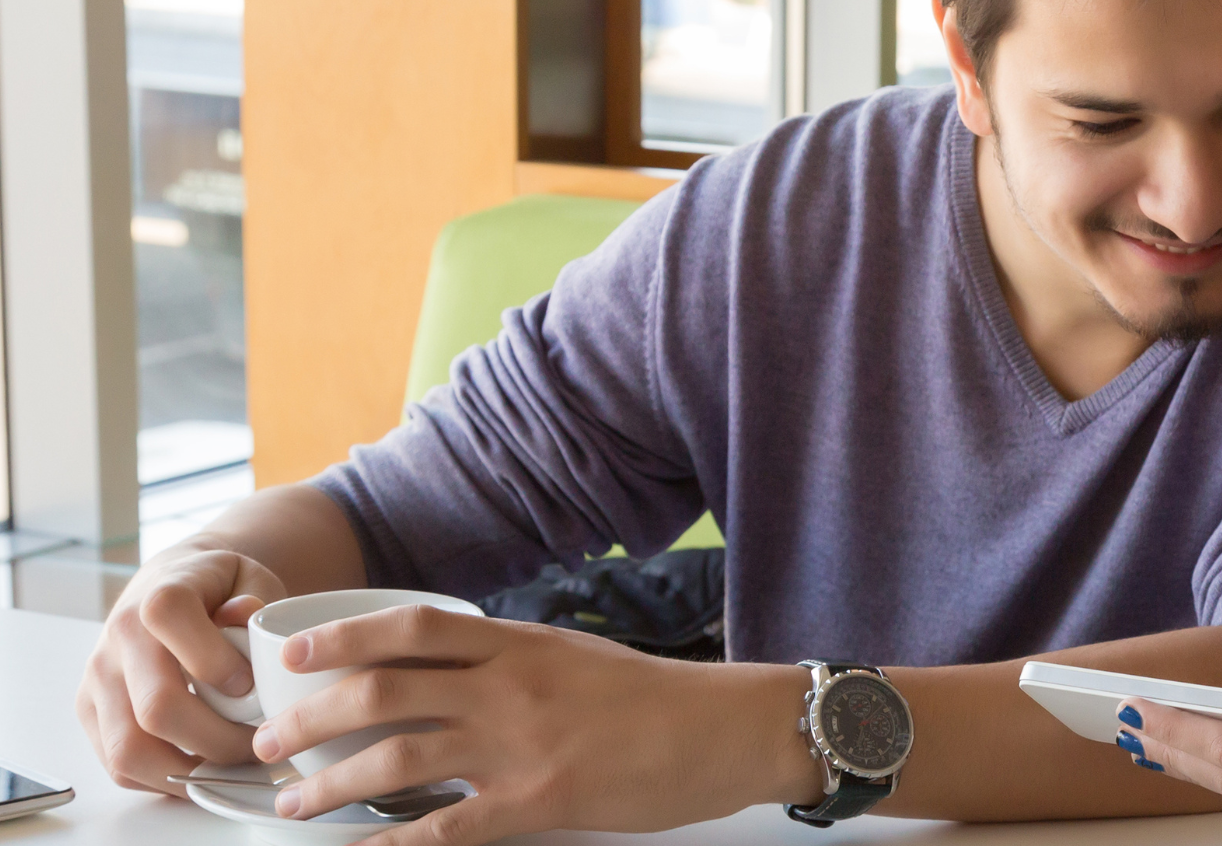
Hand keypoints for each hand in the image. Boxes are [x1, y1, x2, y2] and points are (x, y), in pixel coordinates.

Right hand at [76, 548, 287, 792]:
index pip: (172, 624)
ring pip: (129, 749)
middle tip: (258, 743)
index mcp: (160, 596)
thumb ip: (255, 595)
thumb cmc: (218, 588)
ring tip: (231, 766)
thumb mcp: (247, 577)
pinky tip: (200, 767)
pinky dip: (162, 779)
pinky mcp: (90, 711)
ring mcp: (99, 678)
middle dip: (216, 739)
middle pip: (156, 707)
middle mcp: (119, 637)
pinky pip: (118, 764)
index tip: (251, 686)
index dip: (216, 662)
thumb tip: (244, 615)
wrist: (168, 586)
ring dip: (187, 770)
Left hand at [249, 606, 825, 844]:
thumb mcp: (573, 658)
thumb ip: (510, 663)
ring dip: (331, 786)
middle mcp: (509, 687)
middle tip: (269, 745)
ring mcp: (520, 746)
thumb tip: (446, 678)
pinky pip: (444, 831)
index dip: (344, 637)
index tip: (294, 652)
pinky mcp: (538, 803)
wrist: (721, 730)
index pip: (412, 627)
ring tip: (296, 804)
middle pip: (384, 693)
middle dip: (311, 719)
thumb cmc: (655, 698)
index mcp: (519, 643)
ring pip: (397, 761)